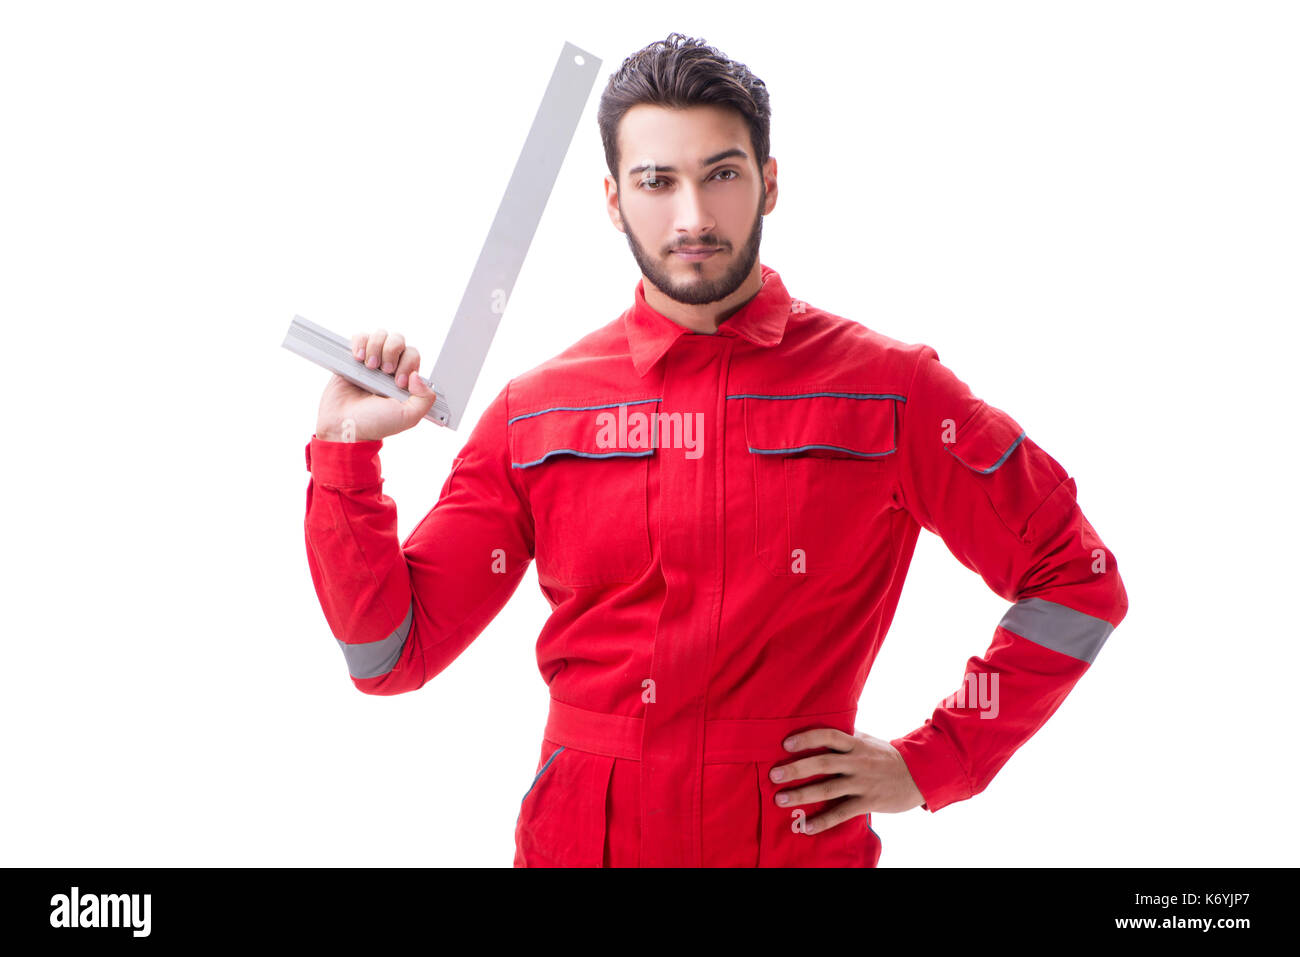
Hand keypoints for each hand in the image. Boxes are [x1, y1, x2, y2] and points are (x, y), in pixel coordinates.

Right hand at [315, 329, 436, 441]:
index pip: (412, 354)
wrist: (345, 425)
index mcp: (405, 378)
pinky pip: (359, 337)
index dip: (407, 364)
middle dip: (391, 352)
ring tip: (369, 366)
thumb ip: (425, 399)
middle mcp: (389, 367)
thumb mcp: (409, 417)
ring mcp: (371, 361)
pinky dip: (360, 343)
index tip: (397, 382)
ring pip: (380, 335)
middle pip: (398, 340)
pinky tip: (358, 358)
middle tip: (384, 371)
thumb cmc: (375, 424)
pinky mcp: (352, 359)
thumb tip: (417, 376)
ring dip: (375, 347)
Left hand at [768, 728, 923, 833]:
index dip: (806, 738)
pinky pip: (841, 813)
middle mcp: (857, 762)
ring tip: (780, 799)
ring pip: (827, 789)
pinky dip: (822, 821)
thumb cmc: (888, 756)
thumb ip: (846, 737)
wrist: (920, 775)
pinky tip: (805, 827)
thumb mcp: (868, 741)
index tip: (785, 744)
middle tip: (773, 775)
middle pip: (822, 762)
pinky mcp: (868, 802)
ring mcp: (862, 783)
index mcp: (856, 743)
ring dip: (802, 795)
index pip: (828, 736)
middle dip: (796, 769)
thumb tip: (821, 728)